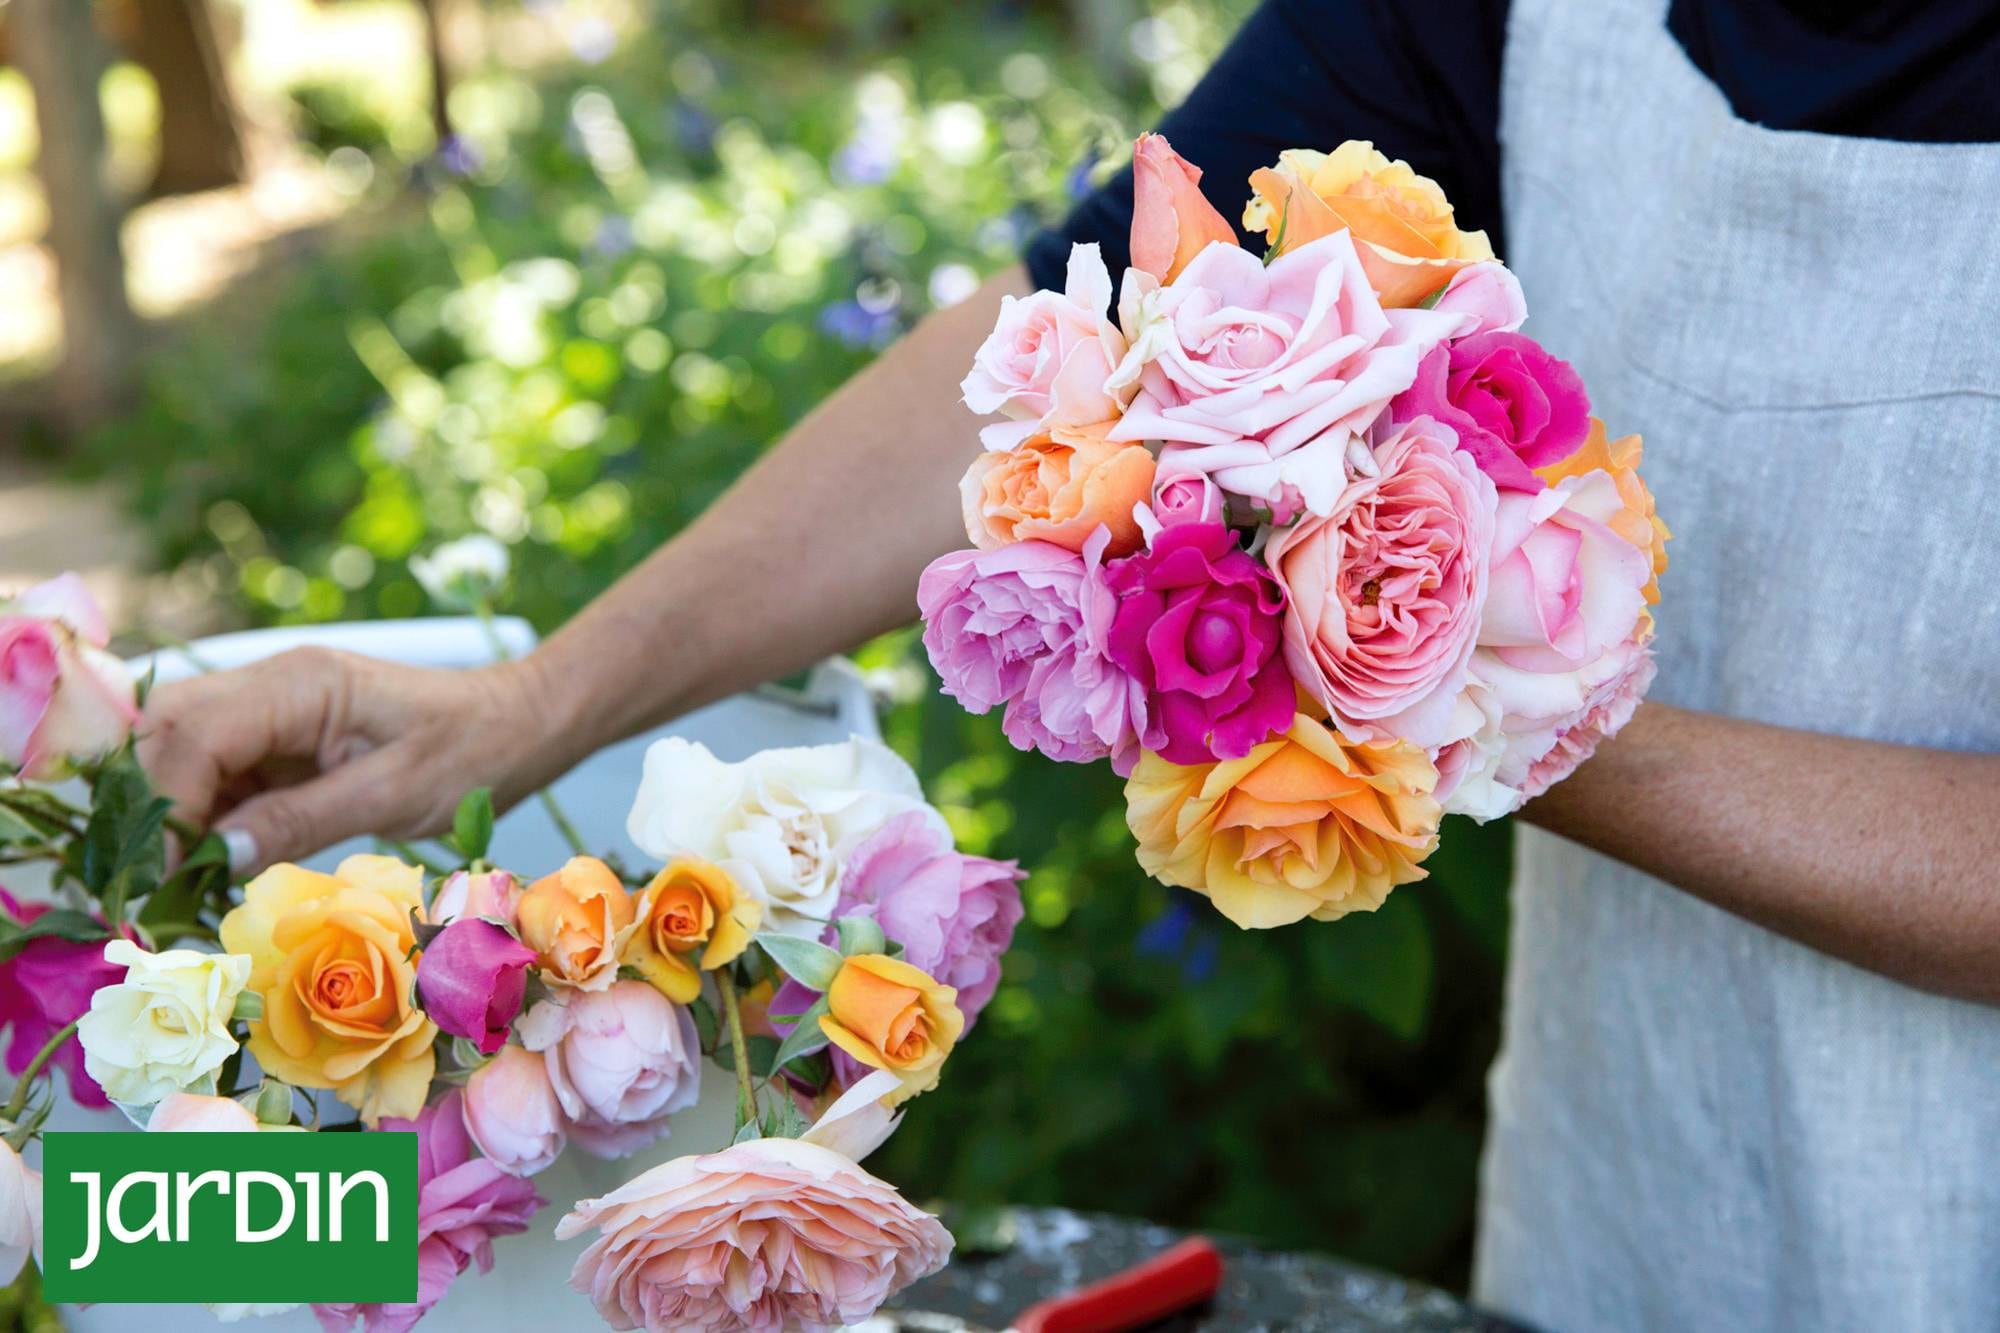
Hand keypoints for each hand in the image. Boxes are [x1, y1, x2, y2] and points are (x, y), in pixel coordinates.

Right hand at [139, 647, 566, 873]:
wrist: (518, 725)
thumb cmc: (473, 753)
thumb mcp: (394, 794)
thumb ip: (302, 819)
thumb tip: (217, 853)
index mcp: (301, 683)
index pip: (195, 734)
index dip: (166, 805)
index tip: (161, 875)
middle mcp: (271, 684)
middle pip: (165, 730)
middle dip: (147, 804)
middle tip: (152, 882)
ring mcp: (270, 710)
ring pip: (178, 751)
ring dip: (167, 814)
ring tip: (171, 883)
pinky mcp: (277, 740)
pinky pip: (215, 773)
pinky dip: (200, 818)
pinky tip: (203, 867)